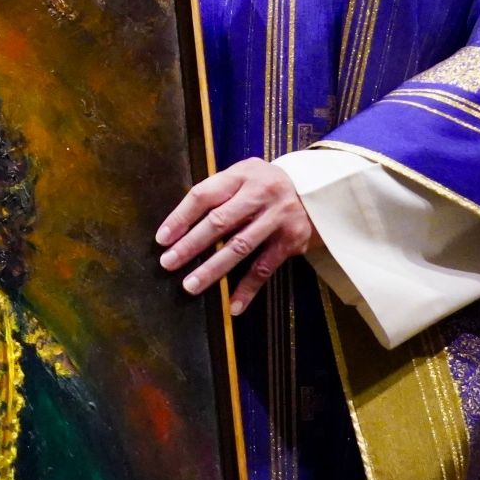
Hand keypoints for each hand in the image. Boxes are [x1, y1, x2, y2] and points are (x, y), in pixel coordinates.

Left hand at [154, 157, 320, 316]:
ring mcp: (277, 218)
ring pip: (239, 247)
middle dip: (191, 245)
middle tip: (168, 263)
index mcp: (242, 174)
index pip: (204, 195)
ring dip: (213, 269)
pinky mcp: (291, 241)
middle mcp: (260, 194)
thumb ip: (219, 193)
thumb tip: (180, 224)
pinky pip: (265, 268)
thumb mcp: (244, 176)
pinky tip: (233, 306)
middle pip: (219, 222)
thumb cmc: (266, 185)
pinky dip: (248, 288)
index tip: (162, 238)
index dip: (181, 217)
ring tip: (191, 285)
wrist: (317, 190)